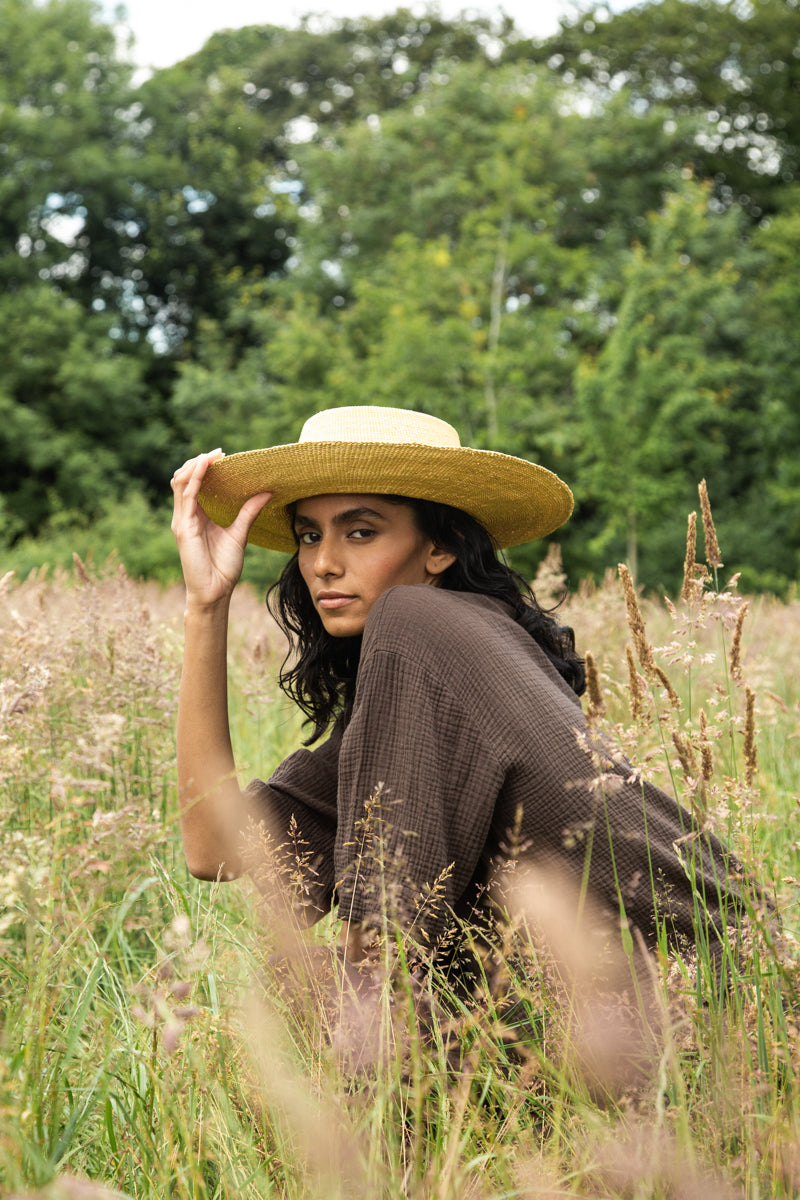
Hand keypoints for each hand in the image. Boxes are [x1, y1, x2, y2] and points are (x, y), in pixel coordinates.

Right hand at [171, 450, 271, 607]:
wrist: (215, 592)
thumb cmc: (224, 568)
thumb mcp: (240, 534)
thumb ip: (249, 512)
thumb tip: (266, 492)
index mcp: (197, 516)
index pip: (195, 484)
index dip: (205, 467)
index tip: (223, 456)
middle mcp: (186, 515)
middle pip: (184, 479)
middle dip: (198, 462)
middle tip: (219, 452)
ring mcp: (182, 521)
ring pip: (181, 482)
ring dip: (195, 465)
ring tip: (211, 455)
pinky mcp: (183, 527)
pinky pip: (187, 496)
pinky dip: (196, 478)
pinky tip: (206, 467)